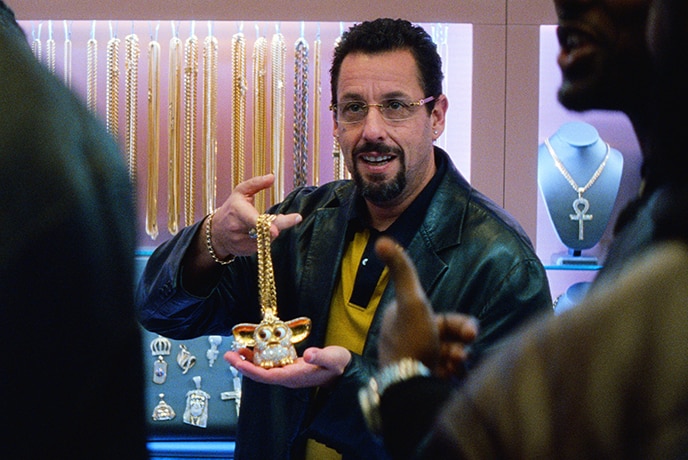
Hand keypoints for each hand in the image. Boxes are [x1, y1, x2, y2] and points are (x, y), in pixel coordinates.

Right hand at [210, 174, 302, 258]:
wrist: (216, 232)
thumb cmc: (232, 208)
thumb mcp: (240, 192)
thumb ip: (256, 183)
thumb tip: (272, 177)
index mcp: (237, 211)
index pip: (254, 220)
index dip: (268, 225)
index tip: (280, 228)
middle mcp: (238, 228)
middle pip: (264, 231)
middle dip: (281, 225)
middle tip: (296, 218)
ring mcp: (241, 242)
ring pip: (266, 239)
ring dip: (273, 231)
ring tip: (267, 223)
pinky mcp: (245, 252)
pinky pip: (263, 246)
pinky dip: (266, 238)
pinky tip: (260, 233)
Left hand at [224, 346, 351, 388]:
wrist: (344, 370)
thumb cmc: (339, 365)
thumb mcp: (333, 358)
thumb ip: (321, 356)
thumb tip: (309, 354)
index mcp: (295, 377)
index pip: (267, 376)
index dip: (250, 370)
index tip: (237, 362)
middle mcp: (288, 378)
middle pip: (260, 375)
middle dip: (243, 366)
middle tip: (228, 354)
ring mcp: (288, 373)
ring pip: (263, 370)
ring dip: (248, 361)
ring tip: (235, 351)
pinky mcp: (289, 368)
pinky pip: (269, 365)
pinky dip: (259, 358)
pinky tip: (253, 350)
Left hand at [375, 236, 477, 377]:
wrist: (409, 386)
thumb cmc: (412, 341)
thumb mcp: (410, 300)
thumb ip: (402, 269)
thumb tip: (382, 240)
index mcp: (406, 321)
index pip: (444, 321)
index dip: (462, 326)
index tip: (472, 334)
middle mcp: (410, 340)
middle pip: (449, 339)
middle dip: (462, 345)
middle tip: (464, 354)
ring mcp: (415, 362)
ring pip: (450, 357)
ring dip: (458, 360)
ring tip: (455, 367)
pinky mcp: (421, 382)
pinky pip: (447, 375)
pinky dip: (453, 375)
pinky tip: (452, 378)